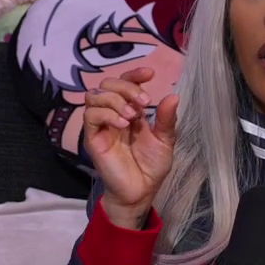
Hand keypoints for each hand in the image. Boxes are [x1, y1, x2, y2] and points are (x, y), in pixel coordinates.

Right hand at [82, 67, 178, 226]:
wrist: (141, 191)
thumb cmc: (151, 166)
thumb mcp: (165, 140)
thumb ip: (166, 119)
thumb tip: (173, 95)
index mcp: (130, 110)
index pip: (124, 82)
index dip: (134, 74)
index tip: (150, 74)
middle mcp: (113, 114)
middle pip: (107, 84)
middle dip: (126, 87)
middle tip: (143, 102)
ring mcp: (101, 125)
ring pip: (94, 95)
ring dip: (115, 100)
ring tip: (132, 117)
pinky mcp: (93, 138)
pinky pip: (91, 115)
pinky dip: (107, 114)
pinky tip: (122, 124)